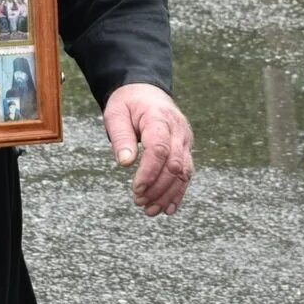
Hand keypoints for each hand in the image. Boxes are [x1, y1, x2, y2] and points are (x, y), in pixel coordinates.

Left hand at [102, 83, 193, 215]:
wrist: (146, 92)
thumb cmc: (128, 104)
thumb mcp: (116, 114)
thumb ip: (121, 137)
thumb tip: (125, 163)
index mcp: (159, 118)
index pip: (159, 149)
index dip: (149, 172)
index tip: (136, 190)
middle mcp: (178, 130)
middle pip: (174, 164)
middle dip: (157, 187)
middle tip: (138, 202)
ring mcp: (185, 141)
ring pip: (184, 173)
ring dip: (167, 194)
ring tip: (149, 211)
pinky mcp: (186, 150)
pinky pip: (187, 174)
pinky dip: (178, 193)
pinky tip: (167, 209)